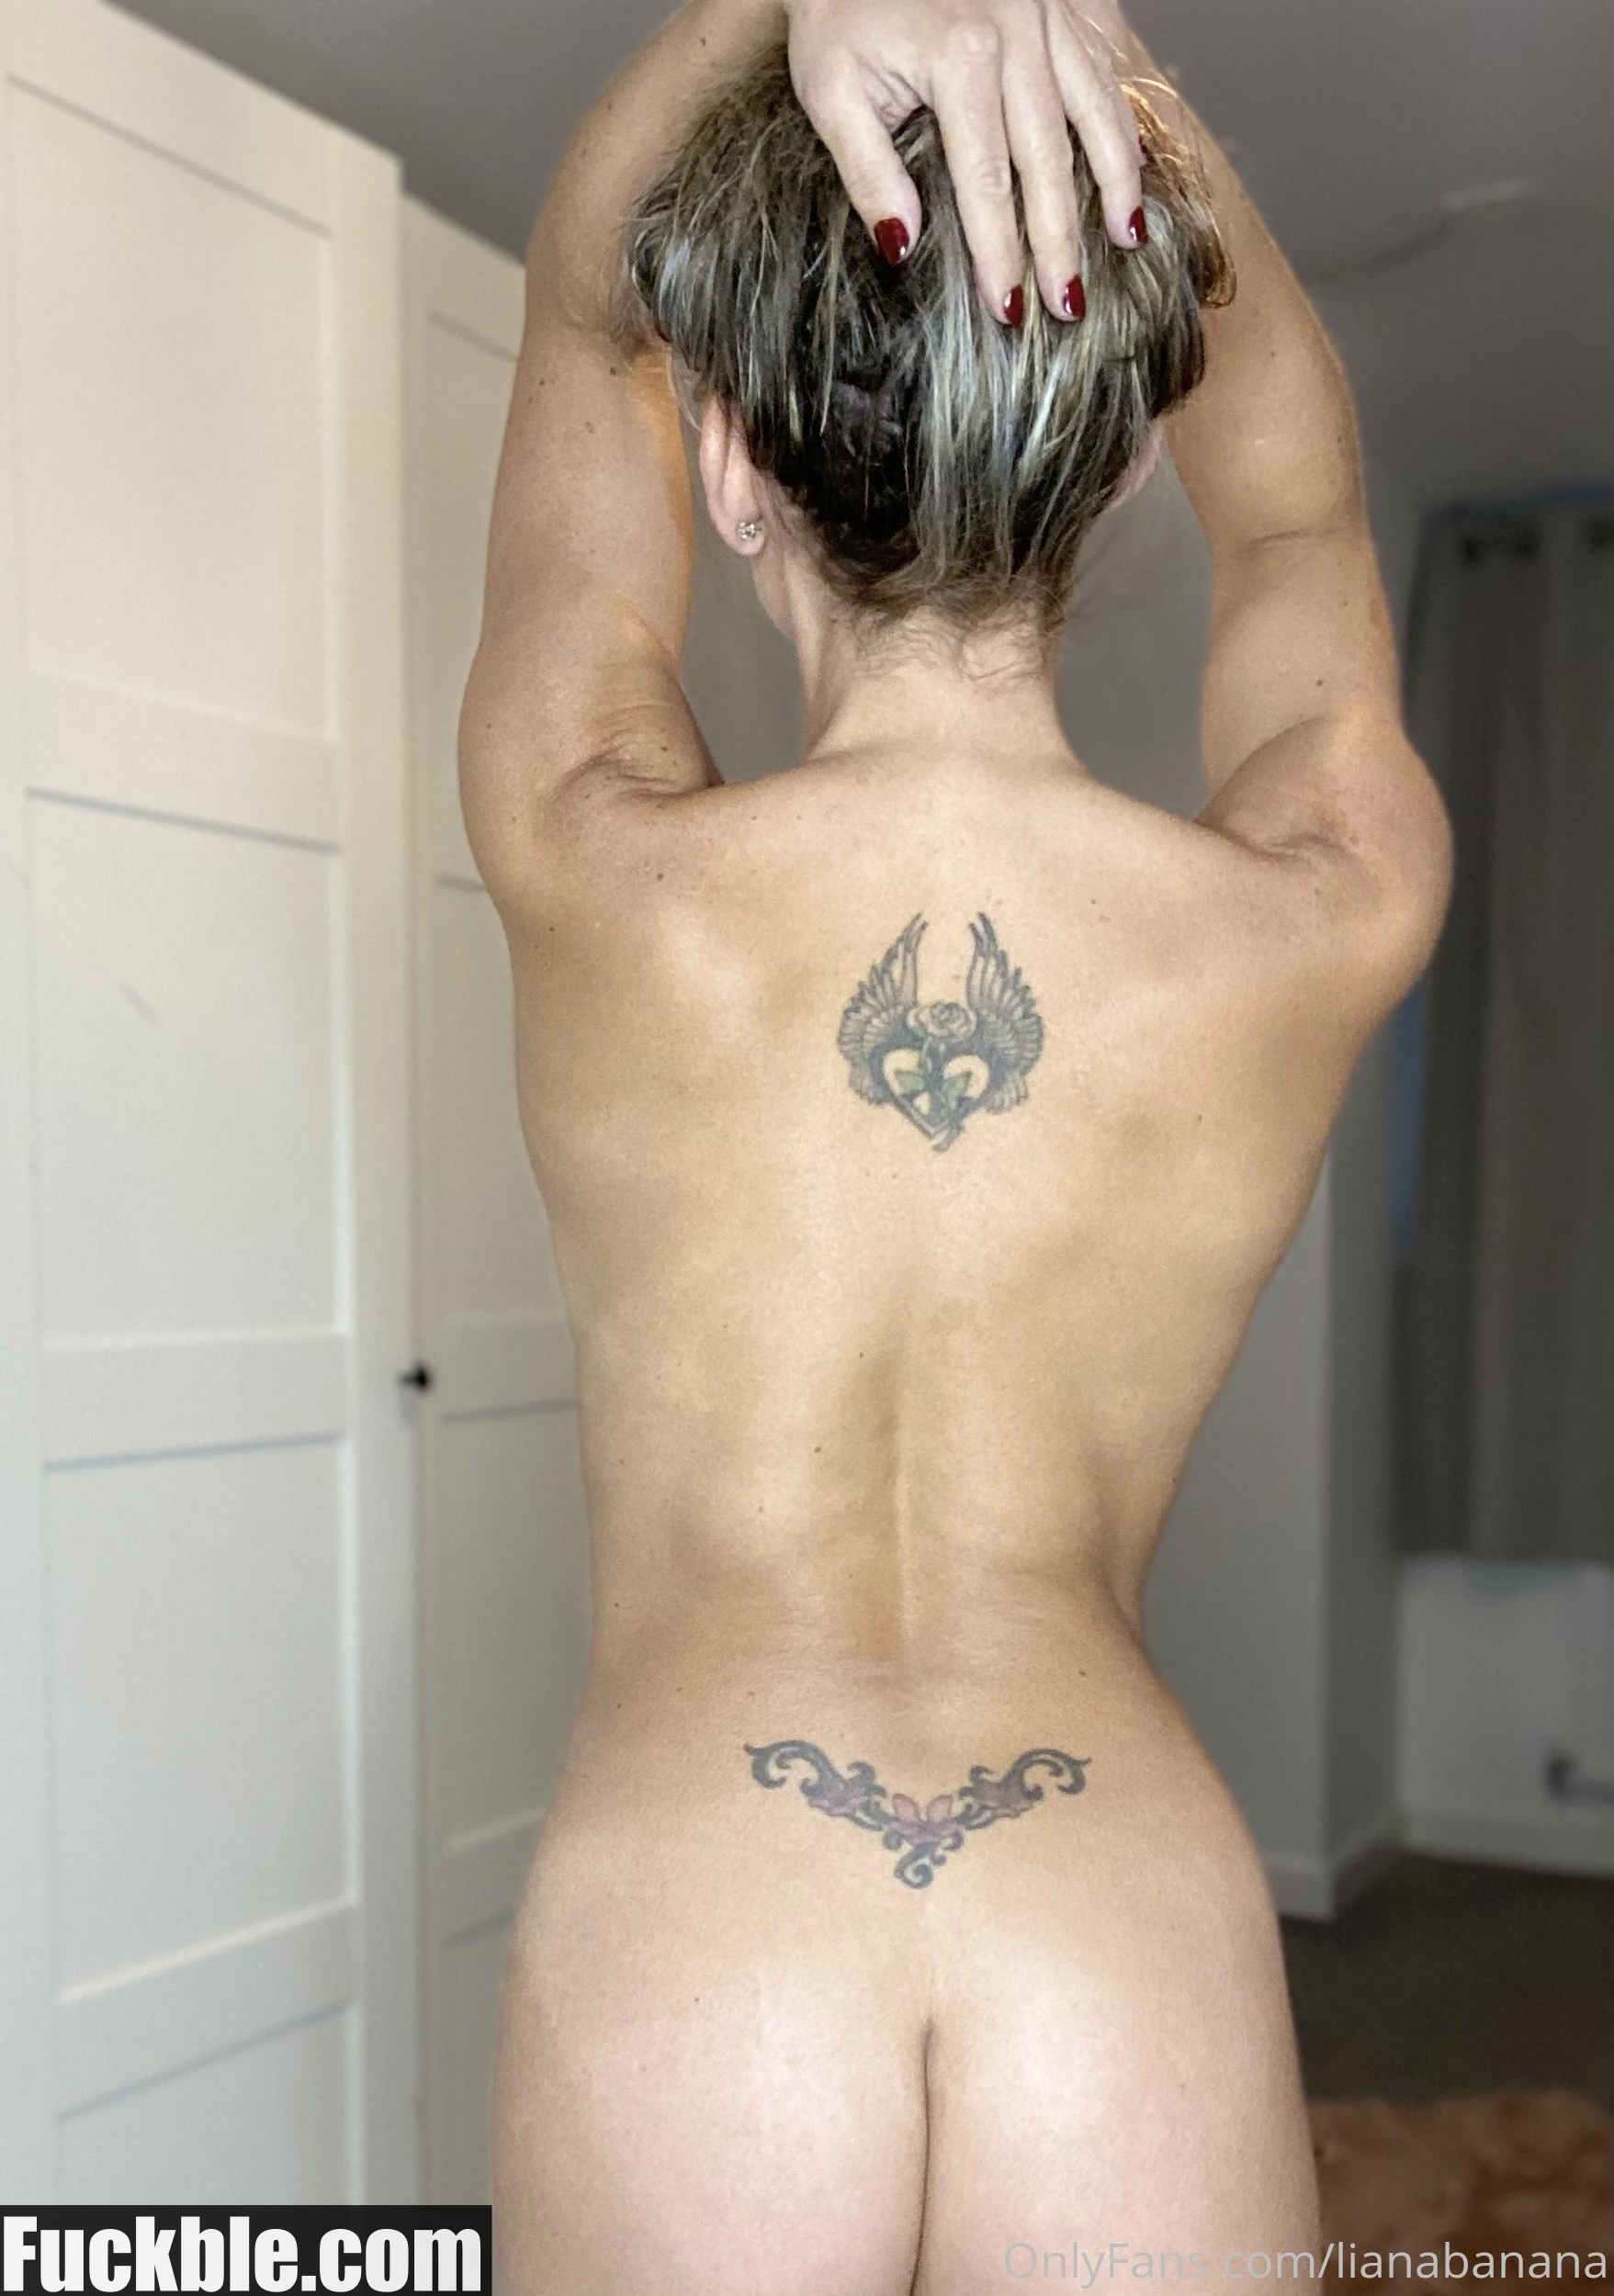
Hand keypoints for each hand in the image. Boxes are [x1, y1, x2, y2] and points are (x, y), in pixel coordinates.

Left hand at [783, 0, 1145, 324]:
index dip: (1000, 254)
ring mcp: (1044, 13)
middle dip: (1062, 240)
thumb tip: (904, 247)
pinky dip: (1120, 122)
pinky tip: (1130, 166)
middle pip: (1050, 159)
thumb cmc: (840, 7)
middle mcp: (1016, 33)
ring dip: (1116, 182)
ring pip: (1095, 111)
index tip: (1010, 310)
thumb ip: (867, 170)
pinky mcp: (1057, 0)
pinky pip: (1102, 68)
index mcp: (960, 59)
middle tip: (1070, 305)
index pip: (987, 183)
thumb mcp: (829, 89)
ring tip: (1129, 240)